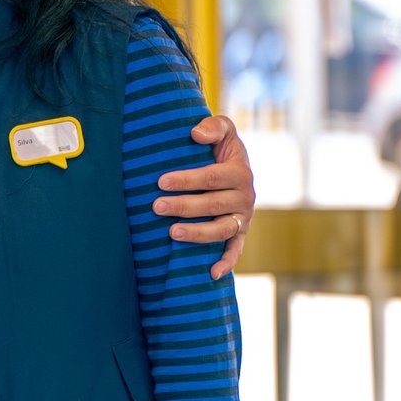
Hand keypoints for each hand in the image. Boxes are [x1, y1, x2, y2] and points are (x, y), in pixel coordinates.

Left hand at [153, 114, 254, 279]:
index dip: (187, 179)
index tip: (161, 181)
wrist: (234, 166)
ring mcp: (242, 218)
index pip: (211, 177)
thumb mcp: (224, 131)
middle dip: (184, 206)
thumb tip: (196, 134)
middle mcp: (245, 198)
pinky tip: (212, 274)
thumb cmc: (220, 147)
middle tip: (156, 206)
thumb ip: (214, 126)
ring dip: (197, 233)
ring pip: (222, 230)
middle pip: (213, 205)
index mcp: (239, 172)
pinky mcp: (240, 234)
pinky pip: (236, 251)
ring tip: (171, 232)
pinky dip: (227, 263)